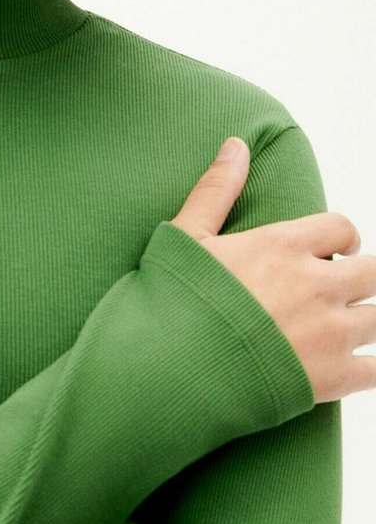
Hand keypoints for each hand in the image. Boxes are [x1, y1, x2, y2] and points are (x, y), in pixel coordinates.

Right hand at [169, 137, 375, 403]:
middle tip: (342, 289)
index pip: (341, 228)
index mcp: (284, 245)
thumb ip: (216, 190)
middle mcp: (316, 284)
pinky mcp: (330, 378)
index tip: (335, 251)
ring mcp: (328, 332)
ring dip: (366, 319)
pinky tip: (356, 365)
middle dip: (362, 276)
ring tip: (346, 327)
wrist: (168, 367)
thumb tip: (236, 144)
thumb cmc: (172, 300)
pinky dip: (371, 366)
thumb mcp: (185, 236)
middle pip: (372, 271)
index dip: (342, 238)